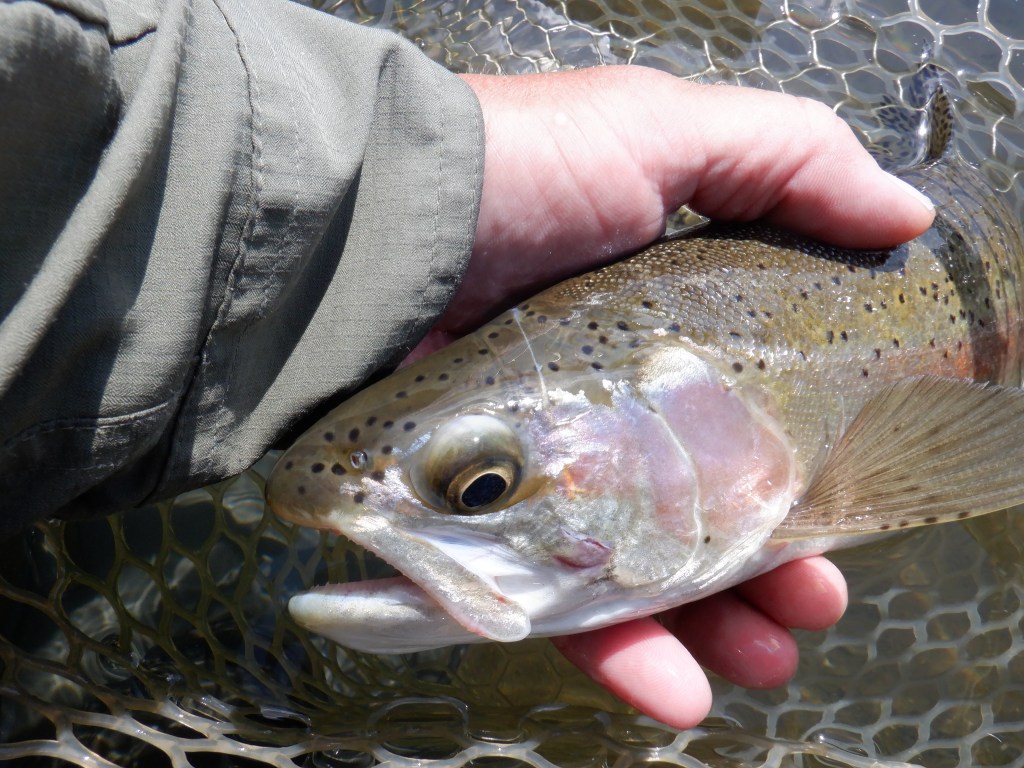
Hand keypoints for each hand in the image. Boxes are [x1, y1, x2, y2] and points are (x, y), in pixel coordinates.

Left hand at [416, 66, 930, 727]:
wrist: (362, 226)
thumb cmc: (515, 172)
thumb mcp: (657, 132)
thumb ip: (788, 163)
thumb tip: (905, 222)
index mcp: (647, 326)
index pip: (740, 415)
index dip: (798, 471)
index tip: (841, 520)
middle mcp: (591, 399)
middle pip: (689, 504)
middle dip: (762, 568)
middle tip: (810, 609)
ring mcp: (526, 462)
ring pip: (624, 567)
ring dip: (702, 626)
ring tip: (757, 664)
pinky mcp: (466, 514)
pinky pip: (541, 599)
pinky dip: (607, 648)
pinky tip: (666, 687)